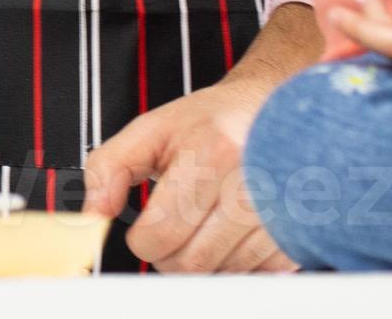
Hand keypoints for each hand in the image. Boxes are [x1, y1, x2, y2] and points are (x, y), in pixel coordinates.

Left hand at [85, 67, 294, 273]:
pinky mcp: (299, 237)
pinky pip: (253, 278)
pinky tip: (232, 233)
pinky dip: (235, 266)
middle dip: (169, 255)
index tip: (146, 222)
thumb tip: (92, 214)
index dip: (142, 236)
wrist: (272, 112)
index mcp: (211, 153)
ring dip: (203, 261)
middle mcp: (252, 186)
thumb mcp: (151, 129)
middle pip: (190, 263)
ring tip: (205, 223)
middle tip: (174, 225)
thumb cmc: (210, 122)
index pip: (159, 234)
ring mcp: (281, 215)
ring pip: (221, 275)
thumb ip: (110, 167)